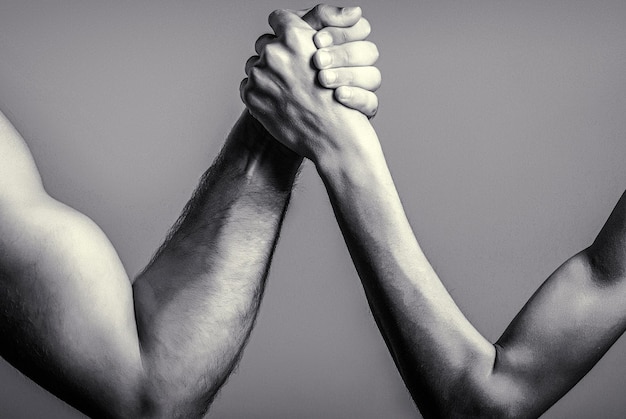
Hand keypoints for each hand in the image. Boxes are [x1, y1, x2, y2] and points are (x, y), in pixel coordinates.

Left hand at [241, 7, 378, 160]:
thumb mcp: (332, 57)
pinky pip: (248, 86)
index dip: (284, 28)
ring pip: (254, 65)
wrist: (332, 136)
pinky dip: (259, 93)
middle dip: (275, 55)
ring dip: (265, 75)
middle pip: (264, 43)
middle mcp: (274, 52)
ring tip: (285, 91)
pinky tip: (278, 102)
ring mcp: (260, 75)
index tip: (287, 39)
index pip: (278, 18)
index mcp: (294, 37)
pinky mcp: (251, 95)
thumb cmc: (337, 98)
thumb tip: (290, 27)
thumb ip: (308, 38)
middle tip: (290, 72)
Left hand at [297, 5, 380, 116]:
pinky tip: (339, 95)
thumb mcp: (297, 36)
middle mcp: (358, 64)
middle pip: (369, 52)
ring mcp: (363, 88)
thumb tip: (355, 12)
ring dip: (347, 75)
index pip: (360, 28)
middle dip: (341, 54)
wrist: (284, 109)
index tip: (316, 40)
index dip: (340, 33)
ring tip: (323, 79)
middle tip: (317, 60)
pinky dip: (356, 97)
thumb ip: (321, 17)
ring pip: (373, 77)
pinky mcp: (362, 111)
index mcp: (347, 43)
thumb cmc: (287, 68)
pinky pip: (371, 103)